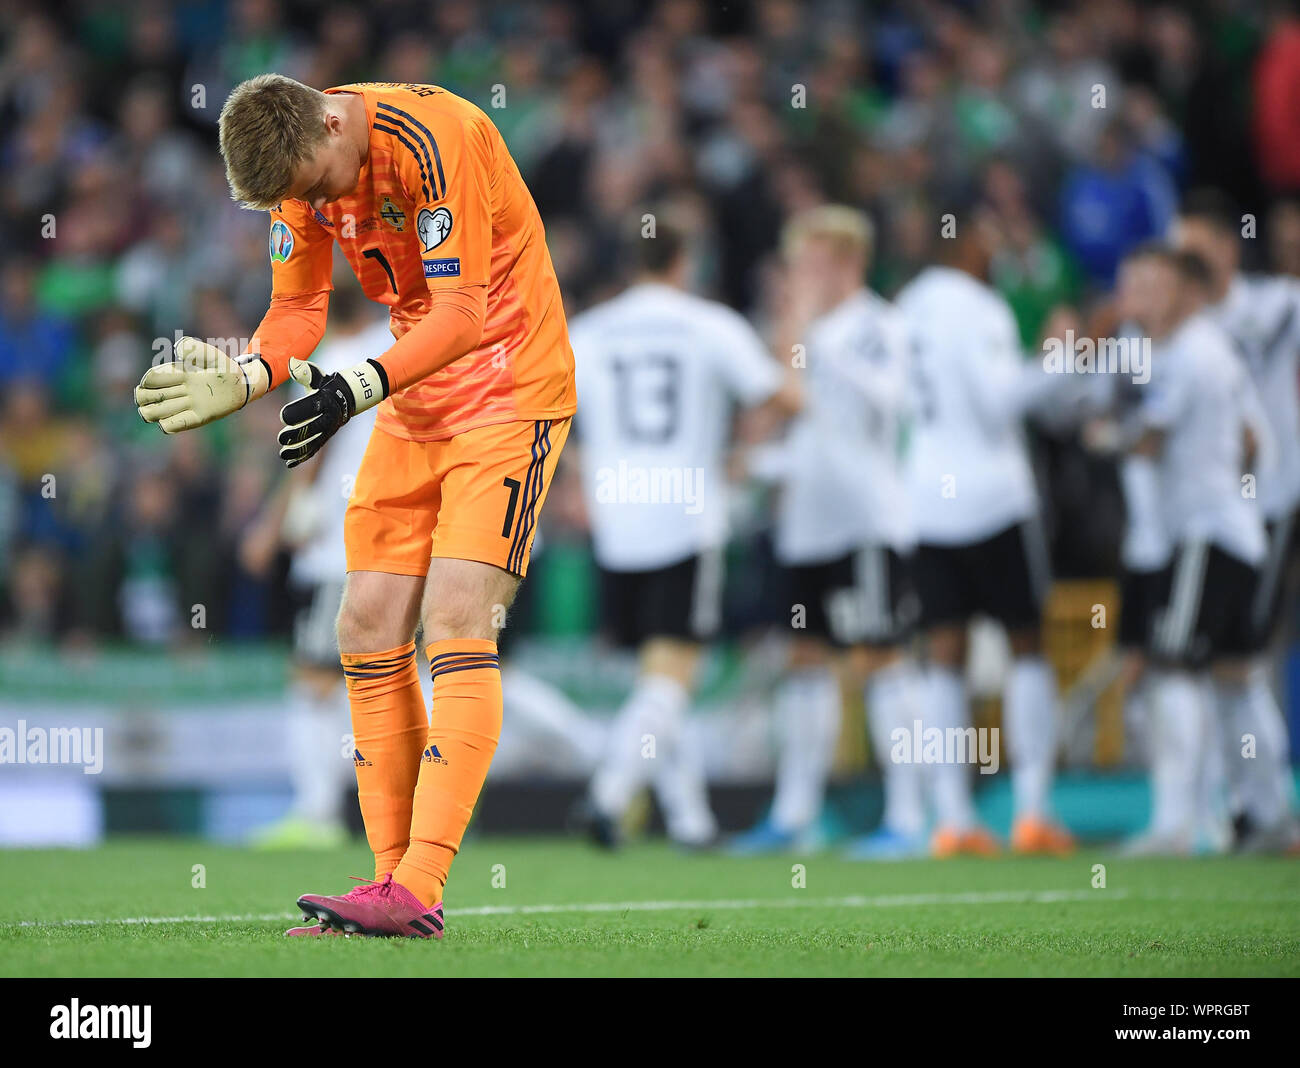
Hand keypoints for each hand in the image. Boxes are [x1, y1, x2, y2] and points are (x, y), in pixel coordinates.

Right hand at [135, 337, 266, 432]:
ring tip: (159, 409)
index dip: (149, 379)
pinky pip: (175, 425)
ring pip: (156, 412)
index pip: (153, 377)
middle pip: (147, 397)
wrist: (242, 384)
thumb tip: (177, 349)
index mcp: (178, 374)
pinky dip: (168, 424)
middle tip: (156, 395)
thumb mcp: (211, 355)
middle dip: (145, 396)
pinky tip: (171, 420)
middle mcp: (180, 391)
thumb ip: (195, 349)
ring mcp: (188, 405)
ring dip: (153, 411)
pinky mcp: (199, 417)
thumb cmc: (224, 367)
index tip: (157, 379)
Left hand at [277, 357, 386, 467]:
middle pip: (313, 429)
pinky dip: (302, 457)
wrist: (348, 396)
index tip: (282, 417)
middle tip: (281, 438)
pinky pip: (314, 449)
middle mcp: (329, 417)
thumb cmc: (326, 384)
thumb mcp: (317, 376)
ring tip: (282, 454)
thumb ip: (304, 371)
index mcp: (326, 400)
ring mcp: (328, 430)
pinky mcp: (325, 438)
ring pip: (313, 443)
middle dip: (297, 435)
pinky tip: (289, 463)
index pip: (312, 408)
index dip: (297, 412)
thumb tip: (292, 363)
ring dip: (298, 451)